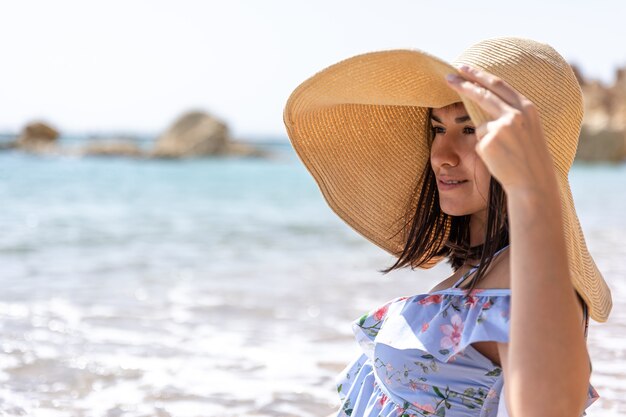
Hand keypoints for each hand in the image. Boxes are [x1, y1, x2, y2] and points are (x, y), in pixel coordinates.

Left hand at [445, 65, 557, 195]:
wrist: (532, 183)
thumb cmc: (528, 159)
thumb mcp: (526, 130)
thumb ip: (510, 114)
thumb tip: (484, 103)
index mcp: (527, 108)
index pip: (499, 85)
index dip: (480, 75)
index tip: (464, 68)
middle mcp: (515, 114)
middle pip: (483, 94)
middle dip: (464, 84)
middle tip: (448, 76)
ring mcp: (501, 127)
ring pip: (480, 127)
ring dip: (486, 141)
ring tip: (503, 155)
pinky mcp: (489, 141)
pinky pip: (478, 143)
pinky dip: (485, 152)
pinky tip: (498, 160)